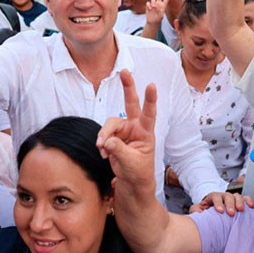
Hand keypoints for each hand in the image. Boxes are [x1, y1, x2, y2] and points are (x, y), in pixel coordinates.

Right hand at [96, 70, 157, 185]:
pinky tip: (103, 153)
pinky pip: (103, 134)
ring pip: (109, 124)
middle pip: (130, 103)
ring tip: (102, 149)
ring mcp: (123, 130)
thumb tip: (106, 141)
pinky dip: (101, 144)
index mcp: (146, 132)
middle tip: (124, 71)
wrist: (132, 181)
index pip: (149, 113)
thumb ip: (118, 150)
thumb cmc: (138, 171)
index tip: (151, 85)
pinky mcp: (113, 135)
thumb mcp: (131, 162)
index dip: (150, 99)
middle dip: (127, 87)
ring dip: (104, 135)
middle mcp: (135, 127)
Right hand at [145, 0, 170, 25]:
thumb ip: (159, 10)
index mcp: (163, 5)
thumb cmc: (158, 19)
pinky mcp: (149, 5)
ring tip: (153, 8)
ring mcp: (153, 4)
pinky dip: (149, 5)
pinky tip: (149, 9)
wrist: (152, 22)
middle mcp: (158, 3)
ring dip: (153, 2)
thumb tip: (154, 6)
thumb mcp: (160, 16)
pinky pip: (148, 2)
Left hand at [191, 192, 253, 215]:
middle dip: (230, 204)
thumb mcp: (197, 210)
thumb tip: (198, 213)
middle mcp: (223, 196)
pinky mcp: (240, 202)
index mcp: (212, 197)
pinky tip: (251, 207)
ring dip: (240, 202)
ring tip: (241, 210)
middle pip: (227, 196)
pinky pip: (246, 199)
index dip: (218, 202)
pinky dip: (249, 201)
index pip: (215, 196)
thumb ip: (195, 210)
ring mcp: (232, 199)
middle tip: (231, 213)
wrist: (212, 213)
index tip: (220, 211)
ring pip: (237, 196)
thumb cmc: (205, 212)